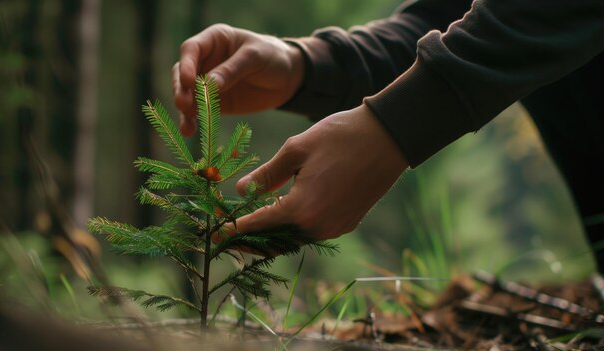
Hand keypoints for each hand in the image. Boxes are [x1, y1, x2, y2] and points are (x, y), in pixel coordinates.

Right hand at [173, 24, 304, 135]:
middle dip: (181, 89)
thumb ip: (232, 70)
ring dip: (184, 109)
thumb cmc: (271, 57)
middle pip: (182, 73)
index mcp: (213, 40)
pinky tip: (189, 131)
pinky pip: (198, 111)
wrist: (287, 78)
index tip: (189, 82)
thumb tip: (209, 85)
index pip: (191, 49)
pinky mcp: (212, 102)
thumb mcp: (255, 58)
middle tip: (183, 104)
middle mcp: (204, 60)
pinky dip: (192, 121)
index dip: (186, 65)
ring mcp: (206, 82)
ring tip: (187, 126)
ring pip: (187, 94)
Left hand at [229, 104, 407, 240]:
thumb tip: (241, 190)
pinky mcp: (346, 223)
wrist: (388, 138)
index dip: (234, 228)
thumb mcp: (296, 149)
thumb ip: (267, 175)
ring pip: (294, 239)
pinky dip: (292, 229)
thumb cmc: (340, 137)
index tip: (215, 230)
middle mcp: (319, 226)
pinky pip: (311, 233)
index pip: (259, 225)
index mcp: (303, 209)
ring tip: (250, 228)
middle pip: (275, 242)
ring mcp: (335, 228)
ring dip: (271, 236)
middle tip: (227, 235)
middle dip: (249, 240)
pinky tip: (281, 216)